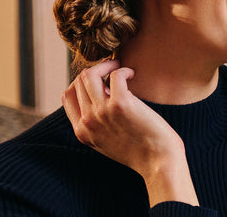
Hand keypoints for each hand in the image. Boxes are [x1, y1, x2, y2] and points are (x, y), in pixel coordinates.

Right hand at [62, 59, 198, 206]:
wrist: (159, 161)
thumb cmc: (139, 148)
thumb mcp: (106, 139)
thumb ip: (97, 121)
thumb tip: (100, 92)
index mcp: (81, 131)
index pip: (67, 95)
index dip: (82, 81)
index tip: (100, 77)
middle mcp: (88, 121)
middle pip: (79, 81)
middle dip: (96, 69)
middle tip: (113, 68)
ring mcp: (102, 112)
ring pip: (89, 74)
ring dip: (106, 65)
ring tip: (119, 67)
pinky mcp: (121, 104)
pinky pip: (115, 75)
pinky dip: (123, 70)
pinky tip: (132, 74)